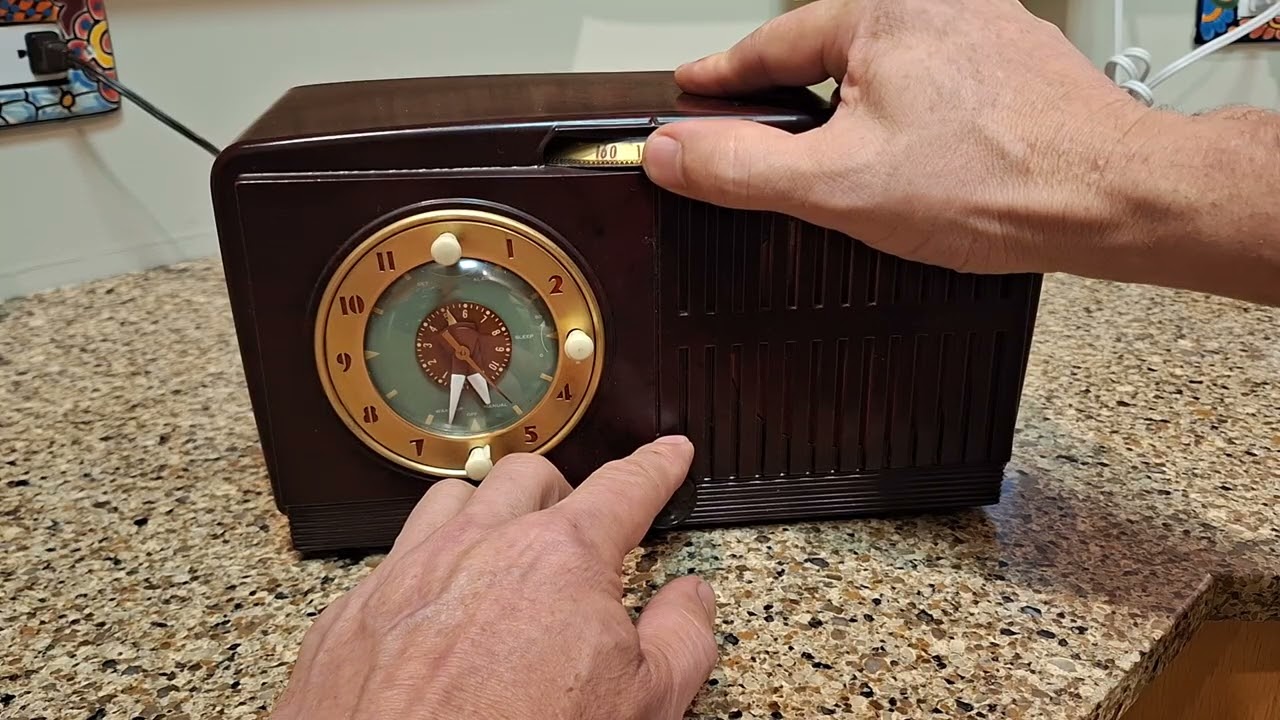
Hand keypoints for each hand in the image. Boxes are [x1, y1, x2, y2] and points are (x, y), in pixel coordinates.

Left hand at [271, 437, 716, 719]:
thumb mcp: (646, 707)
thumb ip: (682, 638)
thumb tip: (691, 598)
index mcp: (560, 559)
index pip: (623, 488)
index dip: (654, 466)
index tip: (666, 454)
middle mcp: (479, 546)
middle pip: (530, 476)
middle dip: (563, 490)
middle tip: (578, 528)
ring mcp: (409, 573)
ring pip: (455, 499)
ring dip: (489, 511)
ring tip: (504, 549)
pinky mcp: (354, 612)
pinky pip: (397, 555)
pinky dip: (429, 563)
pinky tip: (438, 605)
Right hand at [643, 0, 1179, 279]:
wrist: (1113, 199)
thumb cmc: (1000, 183)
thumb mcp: (838, 186)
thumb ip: (741, 168)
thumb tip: (673, 152)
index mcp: (883, 13)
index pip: (770, 42)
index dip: (721, 76)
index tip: (692, 90)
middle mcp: (938, 5)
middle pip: (828, 51)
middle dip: (790, 95)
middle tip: (758, 134)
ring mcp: (983, 30)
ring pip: (884, 67)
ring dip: (853, 107)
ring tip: (840, 157)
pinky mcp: (1015, 63)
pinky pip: (934, 81)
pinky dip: (907, 115)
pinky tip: (913, 156)